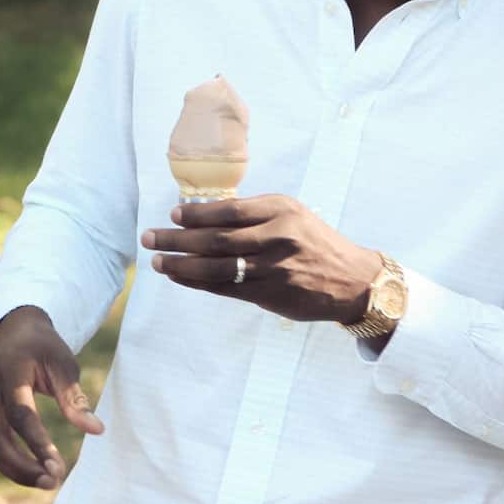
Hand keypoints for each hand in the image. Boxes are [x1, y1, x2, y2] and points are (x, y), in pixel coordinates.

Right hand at [0, 306, 105, 489]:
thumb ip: (74, 397)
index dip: (37, 442)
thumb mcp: (64, 363)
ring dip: (14, 470)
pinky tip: (34, 471)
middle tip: (53, 481)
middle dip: (21, 465)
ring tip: (48, 482)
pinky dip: (9, 464)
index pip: (19, 413)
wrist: (15, 335)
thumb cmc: (44, 349)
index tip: (58, 467)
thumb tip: (96, 430)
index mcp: (8, 370)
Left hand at [141, 194, 378, 321]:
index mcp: (282, 210)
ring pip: (216, 267)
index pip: (229, 210)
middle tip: (149, 237)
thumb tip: (201, 215)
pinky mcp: (270, 293)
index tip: (173, 214)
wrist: (353, 281)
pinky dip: (198, 282)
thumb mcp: (292, 215)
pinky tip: (179, 276)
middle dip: (177, 239)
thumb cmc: (314, 242)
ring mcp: (273, 268)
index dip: (196, 214)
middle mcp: (277, 237)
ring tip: (158, 261)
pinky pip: (225, 288)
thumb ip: (254, 214)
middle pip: (216, 239)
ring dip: (181, 264)